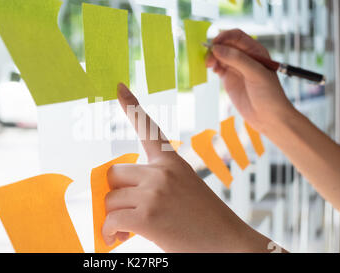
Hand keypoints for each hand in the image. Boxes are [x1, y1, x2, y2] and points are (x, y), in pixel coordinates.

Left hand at [102, 83, 272, 251]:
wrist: (230, 245)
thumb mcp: (184, 191)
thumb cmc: (206, 222)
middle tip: (123, 211)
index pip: (148, 128)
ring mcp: (154, 191)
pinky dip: (108, 233)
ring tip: (125, 229)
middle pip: (113, 173)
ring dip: (112, 217)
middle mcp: (162, 171)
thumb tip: (119, 194)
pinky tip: (117, 238)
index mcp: (173, 162)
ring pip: (109, 199)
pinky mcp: (147, 215)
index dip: (131, 105)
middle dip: (114, 193)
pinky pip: (109, 220)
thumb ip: (155, 184)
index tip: (118, 86)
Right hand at [206, 29, 296, 133]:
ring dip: (212, 57)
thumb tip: (216, 48)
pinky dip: (212, 66)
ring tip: (209, 65)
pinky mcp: (229, 78)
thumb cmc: (269, 94)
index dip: (224, 37)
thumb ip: (237, 60)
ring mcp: (236, 68)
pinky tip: (212, 70)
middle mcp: (245, 57)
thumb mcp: (255, 74)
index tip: (214, 43)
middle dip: (215, 48)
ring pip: (219, 56)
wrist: (268, 116)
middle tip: (209, 58)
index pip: (237, 36)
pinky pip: (218, 67)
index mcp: (255, 51)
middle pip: (225, 45)